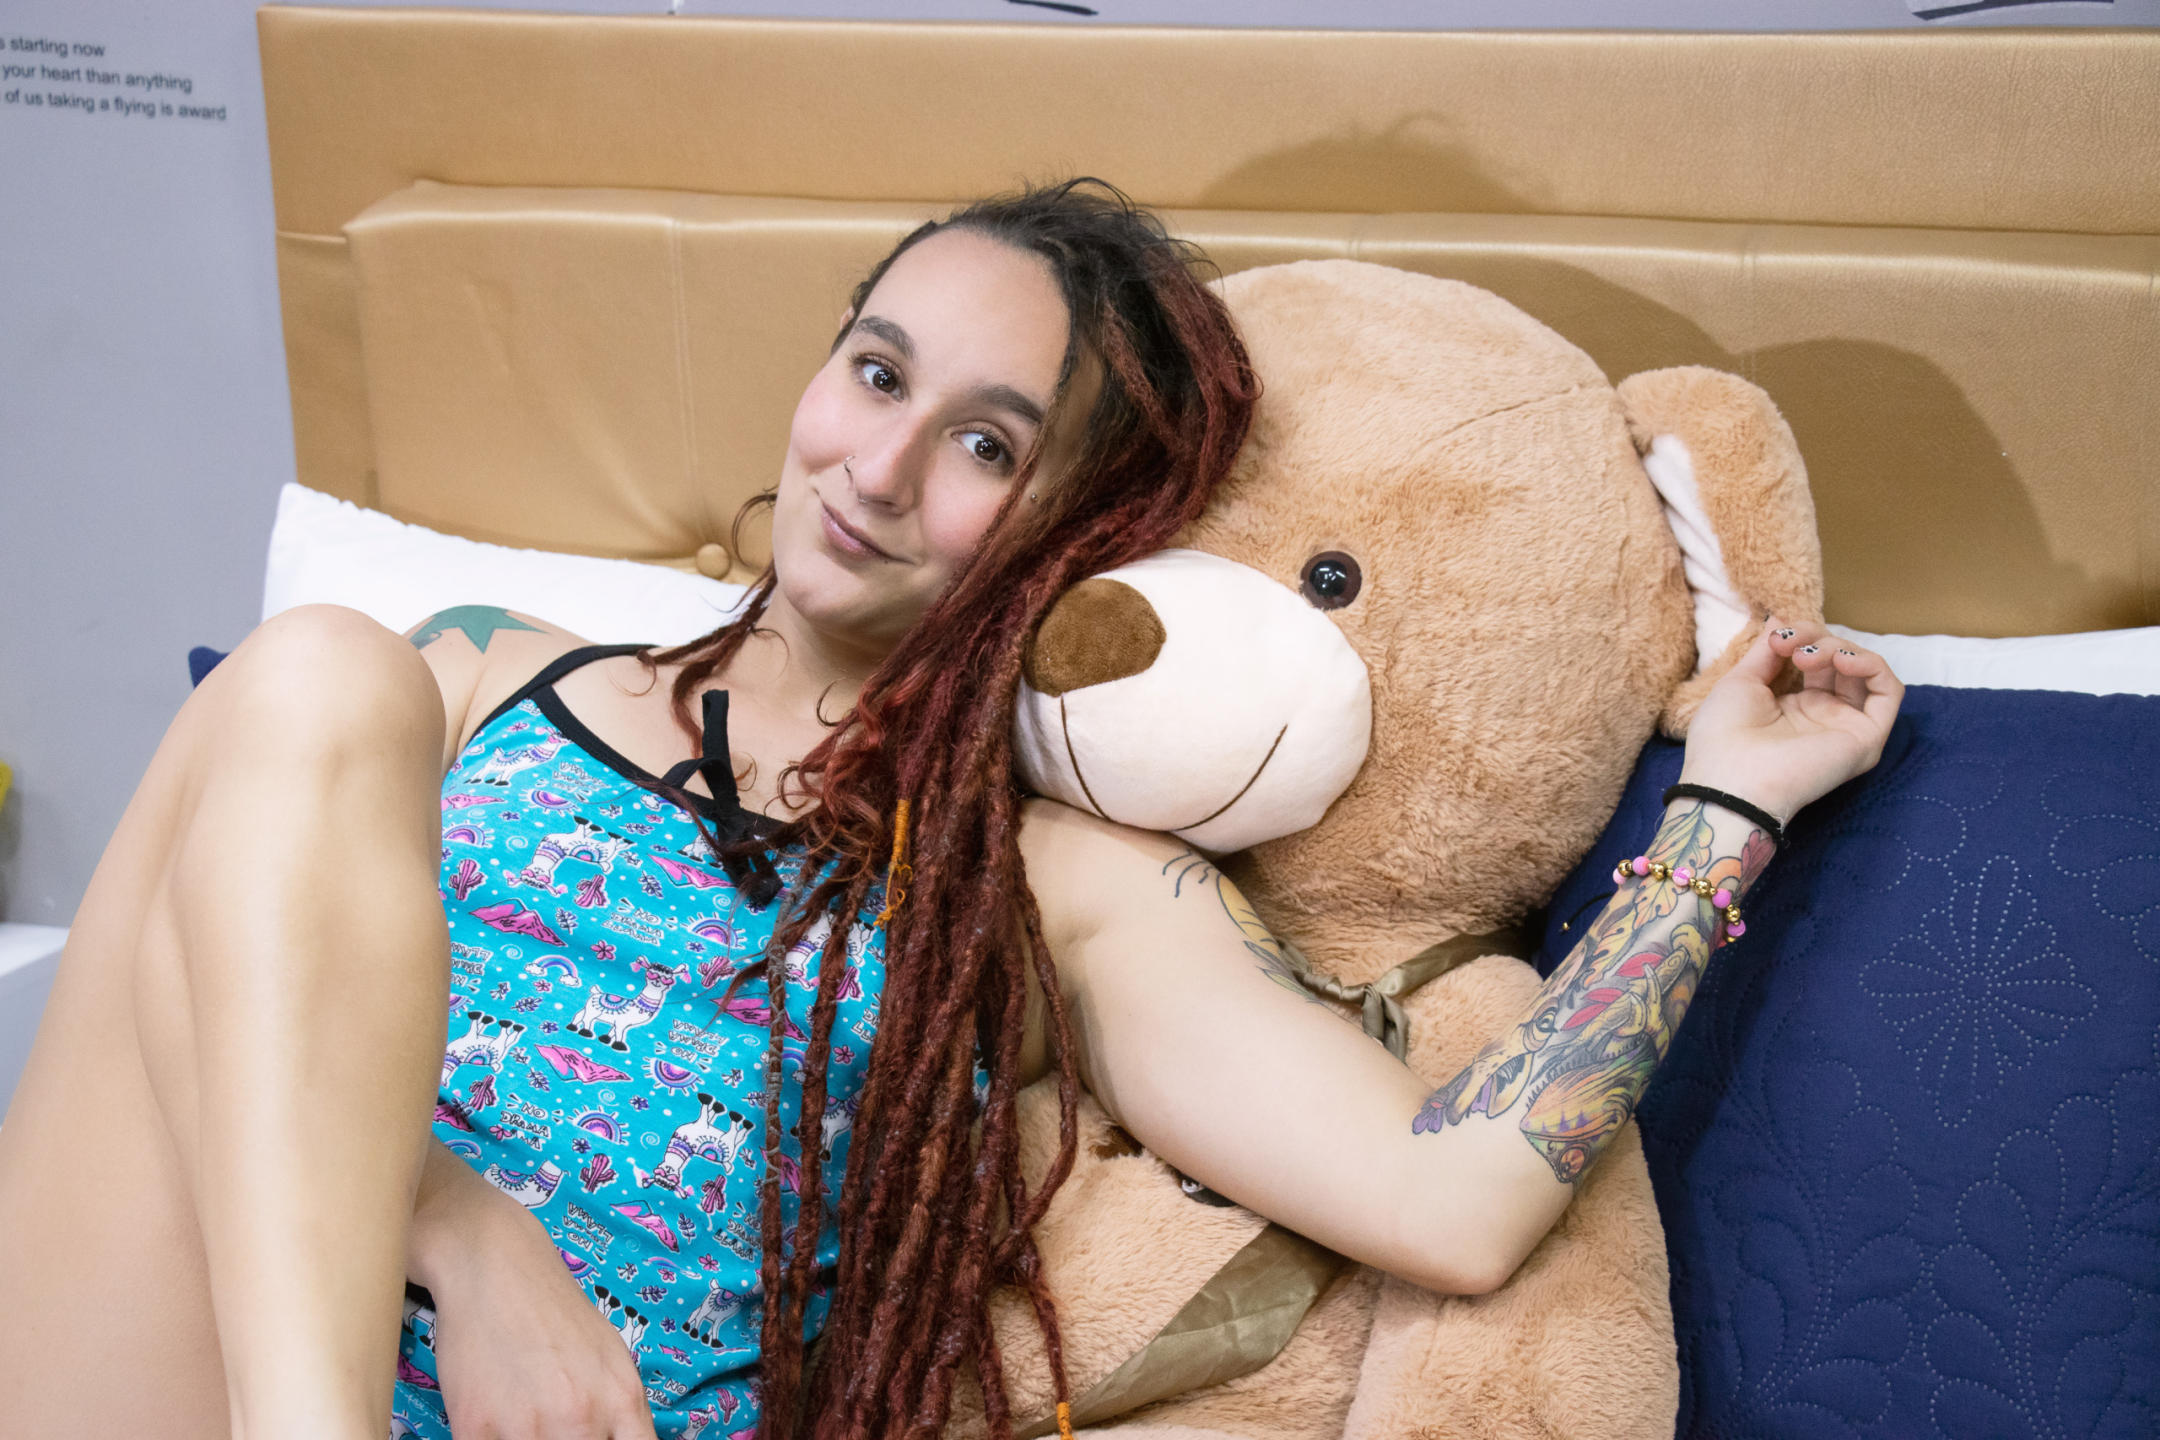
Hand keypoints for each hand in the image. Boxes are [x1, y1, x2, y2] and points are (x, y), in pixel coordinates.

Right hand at [411, 1145, 656, 1438]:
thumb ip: (621, 1414)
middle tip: (553, 1425)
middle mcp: (580, 1419)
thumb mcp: (611, 1358)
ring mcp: (526, 1429)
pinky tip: (492, 1420)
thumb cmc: (555, 1312)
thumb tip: (620, 1439)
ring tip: (521, 1418)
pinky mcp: (473, 1430)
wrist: (494, 1265)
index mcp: (621, 1402)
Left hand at [1679, 617, 1902, 826]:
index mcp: (1793, 707)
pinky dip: (1872, 665)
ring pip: (1865, 671)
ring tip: (1809, 656)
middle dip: (1818, 639)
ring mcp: (1846, 728)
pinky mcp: (1866, 738)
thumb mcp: (1742, 681)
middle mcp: (1824, 717)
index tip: (1776, 637)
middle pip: (1841, 661)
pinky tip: (1843, 661)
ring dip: (1840, 649)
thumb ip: (1766, 650)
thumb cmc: (1723, 737)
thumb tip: (1779, 620)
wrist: (1729, 779)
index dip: (1802, 637)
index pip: (1816, 660)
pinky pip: (1889, 692)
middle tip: (1790, 645)